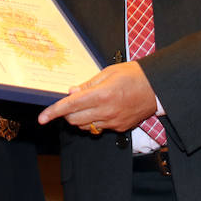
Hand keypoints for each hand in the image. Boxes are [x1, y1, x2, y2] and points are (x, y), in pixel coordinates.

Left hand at [38, 61, 157, 132]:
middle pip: (74, 120)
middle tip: (71, 102)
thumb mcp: (108, 73)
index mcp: (101, 95)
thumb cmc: (134, 75)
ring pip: (86, 126)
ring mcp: (113, 122)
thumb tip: (71, 92)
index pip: (70, 106)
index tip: (42, 118)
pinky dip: (94, 121)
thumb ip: (87, 85)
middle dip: (67, 113)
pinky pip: (100, 128)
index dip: (53, 112)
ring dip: (80, 118)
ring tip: (88, 105)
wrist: (158, 87)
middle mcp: (106, 111)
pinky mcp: (120, 128)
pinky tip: (102, 109)